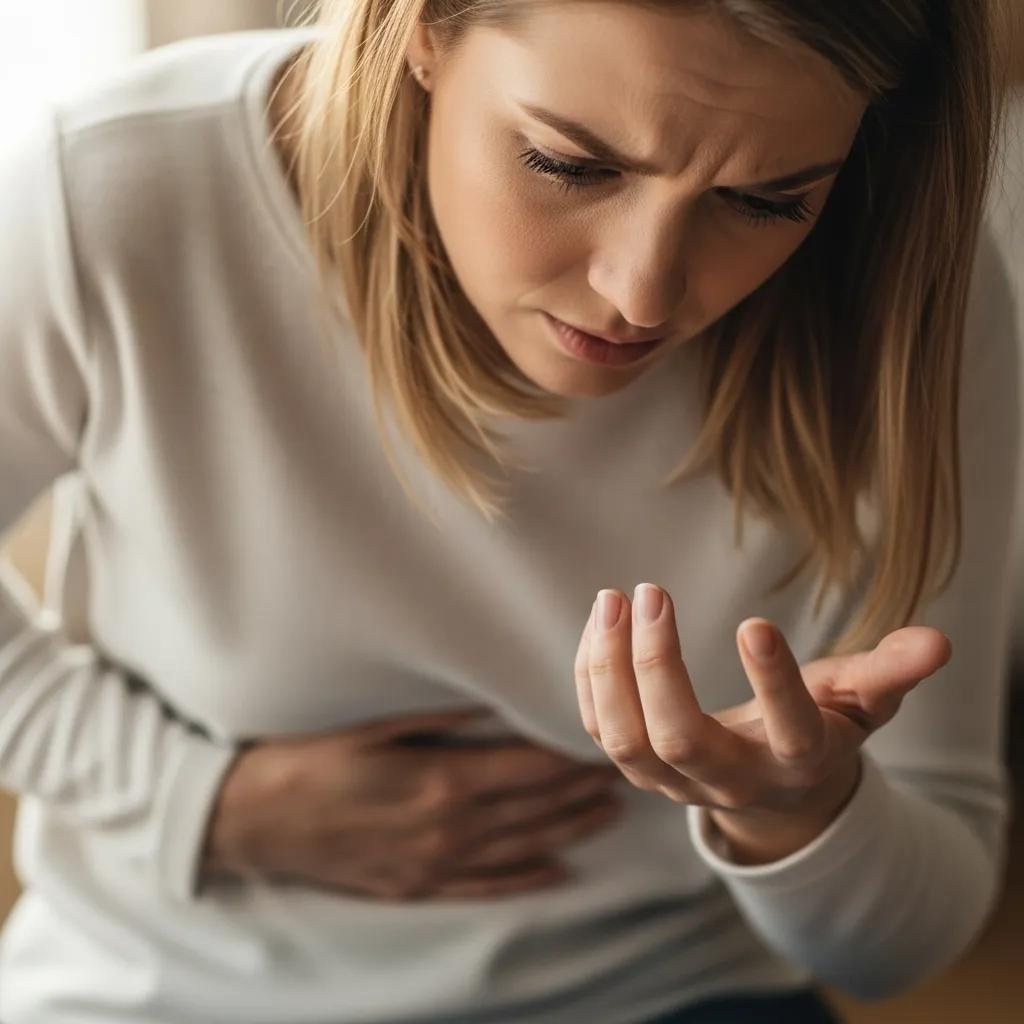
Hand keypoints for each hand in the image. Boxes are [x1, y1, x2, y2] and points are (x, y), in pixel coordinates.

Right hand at [200, 709, 622, 899]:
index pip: (529, 770)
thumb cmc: (310, 760)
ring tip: (606, 816)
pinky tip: (555, 873)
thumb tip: (495, 698)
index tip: (604, 744)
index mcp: (441, 782)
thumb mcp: (373, 725)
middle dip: (582, 792)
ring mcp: (434, 862)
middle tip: (622, 775)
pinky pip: (483, 886)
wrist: (253, 821)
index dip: (572, 759)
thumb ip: (440, 715)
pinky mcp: (417, 884)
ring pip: (521, 849)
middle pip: (535, 810)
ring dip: (568, 831)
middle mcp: (448, 829)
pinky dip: (524, 879)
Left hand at [574, 584, 951, 862]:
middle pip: (680, 740)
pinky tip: (603, 623)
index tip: (753, 622)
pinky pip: (600, 728)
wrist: (773, 787)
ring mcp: (677, 781)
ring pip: (625, 741)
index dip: (774, 683)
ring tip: (613, 598)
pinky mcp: (640, 767)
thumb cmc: (821, 728)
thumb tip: (937, 643)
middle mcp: (731, 780)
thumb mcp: (862, 702)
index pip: (789, 730)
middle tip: (652, 590)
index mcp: (796, 761)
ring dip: (610, 667)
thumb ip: (891, 673)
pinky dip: (593, 674)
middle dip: (657, 667)